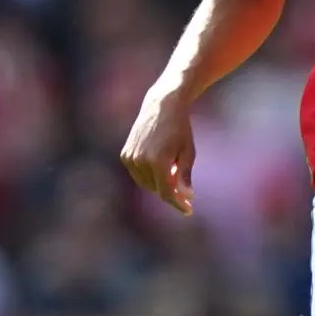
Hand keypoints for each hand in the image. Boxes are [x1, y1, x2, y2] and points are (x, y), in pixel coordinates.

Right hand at [120, 86, 195, 214]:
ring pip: (147, 184)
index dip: (178, 203)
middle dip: (171, 191)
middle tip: (182, 184)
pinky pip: (139, 174)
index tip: (189, 210)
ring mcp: (130, 158)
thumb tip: (187, 196)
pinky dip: (149, 174)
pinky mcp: (125, 155)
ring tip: (172, 167)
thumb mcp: (188, 153)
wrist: (161, 106)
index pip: (167, 194)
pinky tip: (160, 162)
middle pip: (157, 190)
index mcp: (158, 162)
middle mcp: (141, 161)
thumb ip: (185, 176)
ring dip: (160, 182)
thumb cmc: (180, 129)